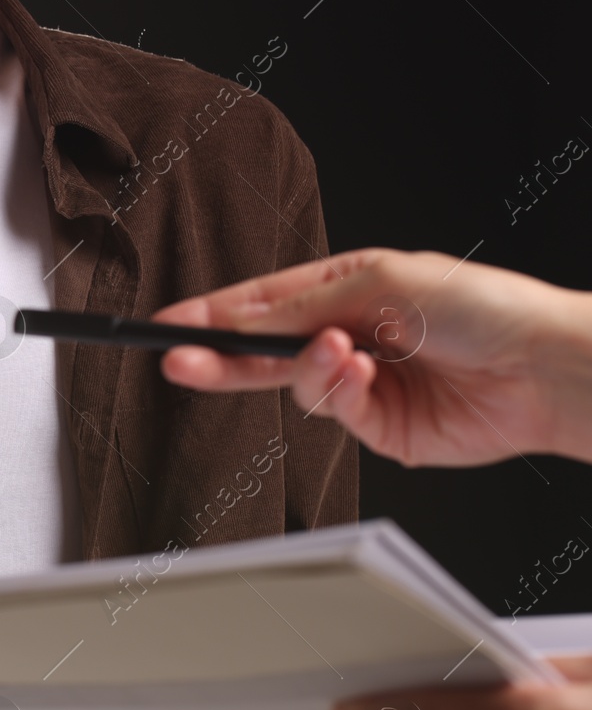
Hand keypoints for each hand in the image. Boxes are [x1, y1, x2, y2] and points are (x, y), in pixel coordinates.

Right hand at [154, 248, 591, 466]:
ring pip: (296, 384)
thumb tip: (242, 317)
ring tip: (342, 354)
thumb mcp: (379, 283)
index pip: (262, 302)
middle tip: (181, 362)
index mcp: (346, 289)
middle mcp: (347, 335)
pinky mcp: (377, 427)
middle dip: (221, 355)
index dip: (212, 315)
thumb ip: (300, 305)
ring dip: (309, 369)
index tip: (168, 326)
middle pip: (262, 350)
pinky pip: (332, 413)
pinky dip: (339, 392)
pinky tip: (362, 374)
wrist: (542, 368)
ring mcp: (360, 383)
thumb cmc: (481, 306)